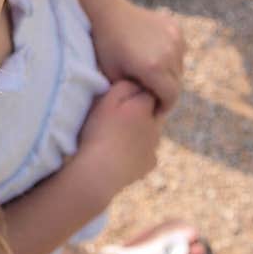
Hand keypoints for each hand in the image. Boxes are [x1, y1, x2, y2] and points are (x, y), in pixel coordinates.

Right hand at [75, 80, 161, 197]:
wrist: (99, 170)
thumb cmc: (98, 132)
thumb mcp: (104, 101)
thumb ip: (123, 87)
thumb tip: (136, 83)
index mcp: (143, 108)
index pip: (147, 94)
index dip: (135, 96)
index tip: (120, 103)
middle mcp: (155, 126)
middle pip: (150, 115)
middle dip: (138, 115)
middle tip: (116, 122)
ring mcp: (154, 147)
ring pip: (149, 134)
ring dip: (138, 134)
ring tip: (116, 140)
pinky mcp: (150, 164)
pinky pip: (146, 153)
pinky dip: (137, 152)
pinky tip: (121, 155)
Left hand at [87, 0, 185, 115]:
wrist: (107, 11)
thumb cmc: (105, 45)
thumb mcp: (113, 75)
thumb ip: (133, 92)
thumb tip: (146, 105)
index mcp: (153, 67)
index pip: (170, 97)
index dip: (163, 107)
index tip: (154, 110)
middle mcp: (169, 53)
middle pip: (177, 84)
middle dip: (166, 92)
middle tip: (152, 95)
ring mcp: (174, 38)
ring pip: (180, 68)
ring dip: (169, 75)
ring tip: (152, 76)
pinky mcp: (175, 28)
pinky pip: (179, 51)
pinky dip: (171, 58)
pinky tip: (155, 58)